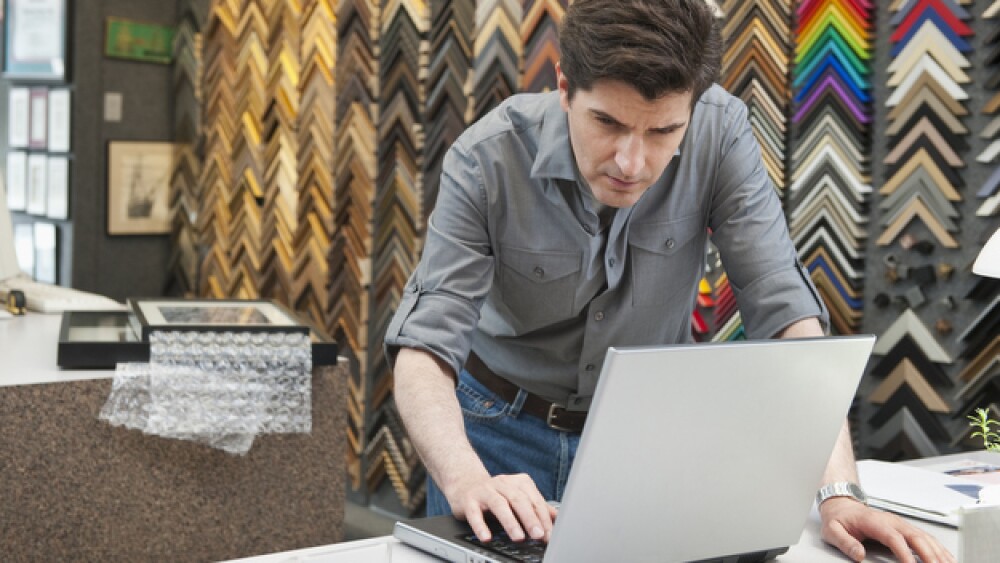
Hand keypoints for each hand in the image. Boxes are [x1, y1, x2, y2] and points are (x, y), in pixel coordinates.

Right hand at [445, 472, 557, 543]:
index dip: (543, 518)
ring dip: (510, 522)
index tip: (550, 535)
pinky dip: (481, 526)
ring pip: (499, 505)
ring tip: (519, 537)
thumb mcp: (518, 497)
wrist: (465, 483)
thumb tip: (557, 518)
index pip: (534, 500)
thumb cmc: (496, 494)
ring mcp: (485, 490)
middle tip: (539, 535)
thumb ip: (537, 506)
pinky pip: (475, 514)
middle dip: (530, 519)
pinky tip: (487, 537)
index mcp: (518, 483)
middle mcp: (503, 483)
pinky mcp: (469, 500)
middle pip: (519, 500)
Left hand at [819, 498, 954, 561]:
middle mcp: (891, 521)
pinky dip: (938, 548)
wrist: (842, 505)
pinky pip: (926, 538)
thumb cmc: (839, 518)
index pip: (893, 538)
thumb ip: (845, 542)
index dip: (904, 553)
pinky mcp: (905, 528)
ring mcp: (900, 524)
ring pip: (924, 537)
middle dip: (928, 555)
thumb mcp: (832, 530)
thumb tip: (859, 555)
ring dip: (938, 552)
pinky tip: (947, 558)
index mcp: (874, 522)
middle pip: (915, 537)